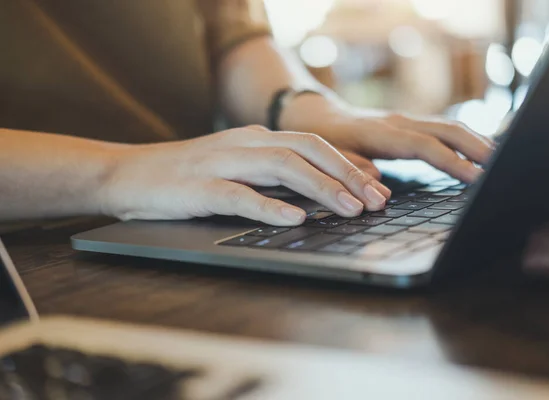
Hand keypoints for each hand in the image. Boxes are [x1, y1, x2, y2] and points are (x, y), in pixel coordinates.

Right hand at [100, 126, 389, 225]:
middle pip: (306, 149)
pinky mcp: (199, 188)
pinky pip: (240, 195)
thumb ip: (270, 177)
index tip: (377, 186)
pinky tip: (296, 217)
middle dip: (347, 174)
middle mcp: (243, 143)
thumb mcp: (233, 170)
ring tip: (351, 209)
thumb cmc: (183, 178)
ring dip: (321, 187)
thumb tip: (312, 197)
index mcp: (254, 138)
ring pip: (281, 166)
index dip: (349, 164)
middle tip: (378, 200)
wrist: (123, 173)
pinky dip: (271, 206)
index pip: (313, 144)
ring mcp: (221, 163)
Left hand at [281, 97, 494, 182]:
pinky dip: (465, 139)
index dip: (452, 162)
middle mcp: (399, 123)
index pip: (425, 147)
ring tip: (503, 161)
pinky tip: (480, 152)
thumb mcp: (331, 159)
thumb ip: (353, 173)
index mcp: (382, 133)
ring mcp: (407, 121)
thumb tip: (379, 192)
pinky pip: (444, 129)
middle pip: (448, 130)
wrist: (319, 116)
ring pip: (450, 127)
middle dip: (478, 147)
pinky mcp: (410, 125)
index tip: (477, 178)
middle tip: (505, 168)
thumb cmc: (325, 140)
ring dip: (477, 141)